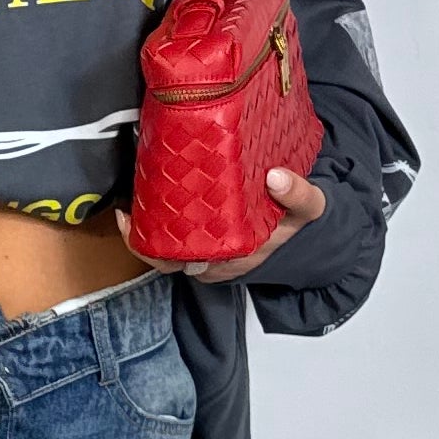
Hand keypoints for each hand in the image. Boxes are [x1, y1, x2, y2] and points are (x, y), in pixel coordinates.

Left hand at [117, 166, 325, 283]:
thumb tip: (276, 177)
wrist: (307, 236)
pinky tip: (151, 195)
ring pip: (166, 248)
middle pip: (163, 257)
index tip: (132, 218)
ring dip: (150, 225)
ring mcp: (208, 255)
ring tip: (135, 194)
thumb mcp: (310, 208)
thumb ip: (299, 194)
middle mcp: (213, 261)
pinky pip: (175, 239)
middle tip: (128, 203)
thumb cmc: (298, 223)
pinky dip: (162, 221)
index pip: (176, 260)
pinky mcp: (206, 244)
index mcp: (230, 256)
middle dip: (141, 233)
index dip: (148, 245)